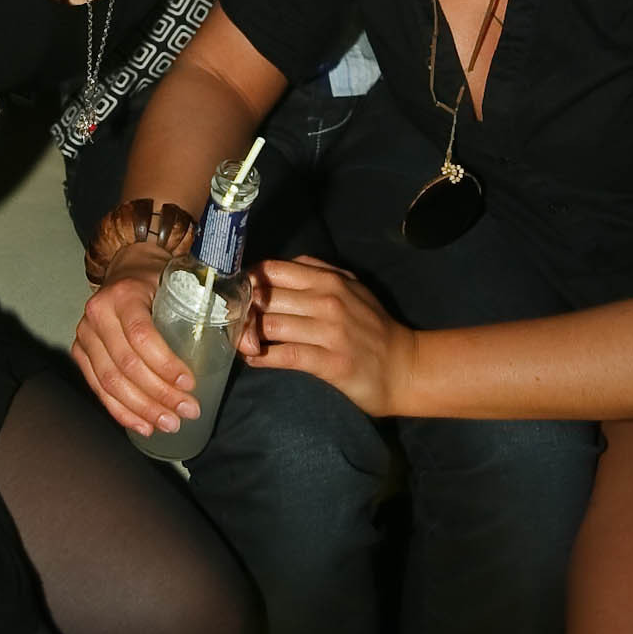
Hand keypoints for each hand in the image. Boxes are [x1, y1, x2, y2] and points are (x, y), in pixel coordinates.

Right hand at [72, 243, 201, 437]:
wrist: (127, 266)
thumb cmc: (161, 277)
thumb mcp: (188, 281)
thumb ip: (219, 310)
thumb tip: (251, 347)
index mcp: (125, 293)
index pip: (141, 335)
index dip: (165, 364)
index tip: (190, 384)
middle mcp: (98, 312)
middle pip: (126, 364)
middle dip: (158, 395)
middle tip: (186, 412)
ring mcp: (85, 333)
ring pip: (109, 381)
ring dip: (141, 409)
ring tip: (169, 424)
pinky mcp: (81, 350)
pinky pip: (97, 387)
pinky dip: (120, 410)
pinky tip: (142, 425)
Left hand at [241, 255, 416, 415]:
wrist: (404, 366)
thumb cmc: (372, 326)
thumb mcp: (350, 286)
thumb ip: (316, 271)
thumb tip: (276, 267)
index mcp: (327, 279)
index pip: (272, 271)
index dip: (246, 282)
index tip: (234, 295)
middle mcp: (326, 300)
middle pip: (265, 298)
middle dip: (241, 310)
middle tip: (227, 322)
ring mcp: (328, 331)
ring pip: (270, 325)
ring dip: (246, 335)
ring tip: (239, 341)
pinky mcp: (330, 362)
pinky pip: (284, 356)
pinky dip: (262, 357)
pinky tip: (253, 359)